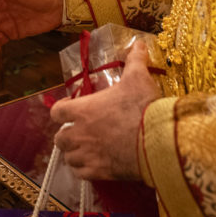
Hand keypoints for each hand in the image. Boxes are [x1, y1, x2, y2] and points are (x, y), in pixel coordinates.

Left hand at [51, 42, 160, 180]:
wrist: (158, 140)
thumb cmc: (142, 107)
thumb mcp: (138, 78)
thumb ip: (134, 60)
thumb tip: (138, 42)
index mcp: (83, 110)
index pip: (57, 112)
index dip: (61, 110)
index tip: (69, 108)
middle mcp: (80, 133)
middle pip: (59, 138)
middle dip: (66, 135)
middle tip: (79, 131)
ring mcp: (88, 155)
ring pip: (69, 158)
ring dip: (74, 153)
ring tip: (85, 149)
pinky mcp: (100, 172)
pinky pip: (81, 173)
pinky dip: (84, 169)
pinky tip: (93, 164)